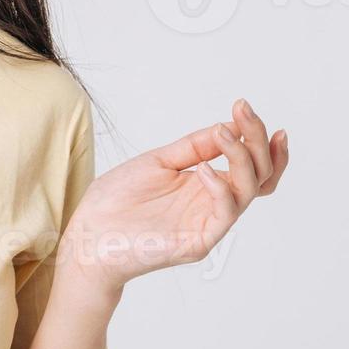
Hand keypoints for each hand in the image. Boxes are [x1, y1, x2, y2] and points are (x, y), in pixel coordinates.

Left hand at [59, 99, 289, 292]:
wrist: (88, 235)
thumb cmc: (116, 201)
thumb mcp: (157, 162)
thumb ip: (194, 147)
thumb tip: (229, 125)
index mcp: (206, 185)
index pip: (250, 164)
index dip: (257, 138)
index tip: (244, 107)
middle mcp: (213, 204)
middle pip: (260, 174)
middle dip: (257, 140)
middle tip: (244, 111)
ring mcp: (209, 223)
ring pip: (250, 190)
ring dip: (242, 157)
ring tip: (223, 134)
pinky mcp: (199, 242)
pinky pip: (225, 213)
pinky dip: (219, 188)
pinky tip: (200, 169)